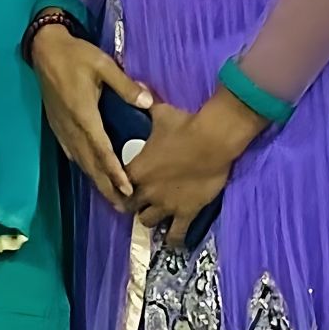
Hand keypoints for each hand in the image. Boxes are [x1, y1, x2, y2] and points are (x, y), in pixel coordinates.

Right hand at [30, 22, 151, 202]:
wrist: (45, 50)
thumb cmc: (75, 55)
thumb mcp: (103, 65)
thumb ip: (125, 85)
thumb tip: (147, 103)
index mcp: (84, 115)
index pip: (102, 151)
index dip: (114, 173)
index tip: (127, 190)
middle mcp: (72, 127)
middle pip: (90, 164)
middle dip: (106, 187)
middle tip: (122, 207)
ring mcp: (63, 128)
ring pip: (81, 161)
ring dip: (95, 181)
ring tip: (110, 198)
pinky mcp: (58, 126)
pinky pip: (73, 153)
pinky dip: (85, 167)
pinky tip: (92, 174)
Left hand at [125, 94, 261, 246]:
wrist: (213, 139)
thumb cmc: (184, 124)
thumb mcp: (159, 113)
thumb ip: (144, 104)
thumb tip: (137, 85)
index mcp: (134, 169)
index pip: (115, 184)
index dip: (116, 186)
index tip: (119, 186)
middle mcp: (145, 191)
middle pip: (129, 207)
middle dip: (132, 205)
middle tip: (137, 202)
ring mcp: (166, 204)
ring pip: (148, 221)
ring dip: (150, 219)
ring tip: (154, 217)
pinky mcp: (186, 212)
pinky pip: (176, 234)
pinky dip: (174, 239)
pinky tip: (173, 244)